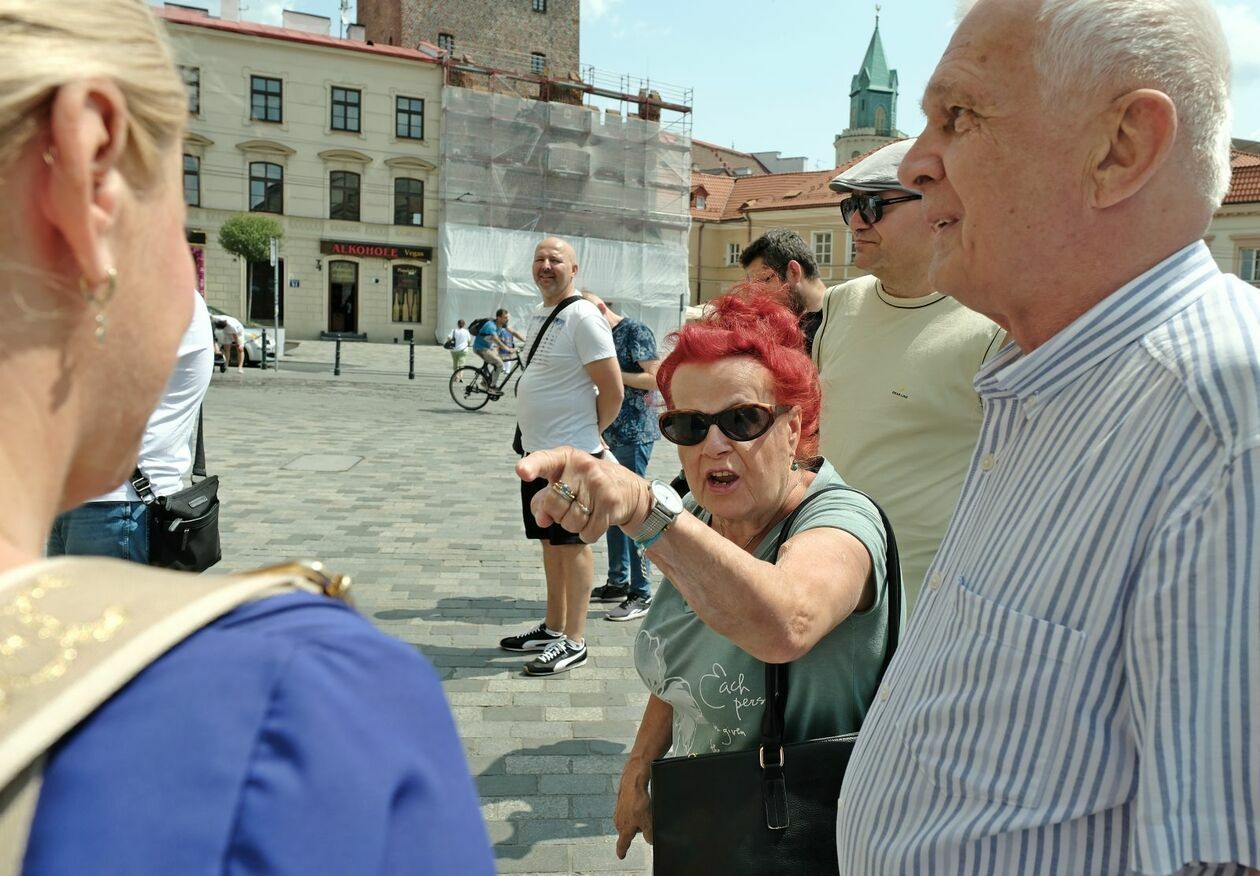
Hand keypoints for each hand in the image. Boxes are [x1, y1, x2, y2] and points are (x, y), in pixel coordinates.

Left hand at [516, 446, 649, 543]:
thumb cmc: (586, 487)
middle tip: (573, 505)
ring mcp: (598, 483)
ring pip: (570, 522)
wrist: (628, 490)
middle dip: (558, 514)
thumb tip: (542, 520)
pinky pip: (587, 533)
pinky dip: (589, 534)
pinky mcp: (611, 502)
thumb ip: (543, 502)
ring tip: (586, 511)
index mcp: (565, 457)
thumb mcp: (562, 485)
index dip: (531, 467)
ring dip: (575, 526)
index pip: (544, 460)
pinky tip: (597, 520)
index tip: (521, 471)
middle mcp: (582, 466)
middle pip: (553, 505)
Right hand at [613, 771, 652, 857]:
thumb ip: (649, 835)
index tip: (621, 856)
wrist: (633, 782)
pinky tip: (640, 804)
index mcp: (624, 829)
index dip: (622, 851)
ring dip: (636, 819)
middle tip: (645, 823)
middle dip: (636, 831)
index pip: (622, 844)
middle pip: (628, 832)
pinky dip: (635, 810)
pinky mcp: (621, 803)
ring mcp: (618, 812)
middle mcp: (618, 822)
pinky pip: (629, 811)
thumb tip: (650, 841)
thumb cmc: (638, 802)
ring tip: (644, 810)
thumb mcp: (648, 822)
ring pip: (630, 821)